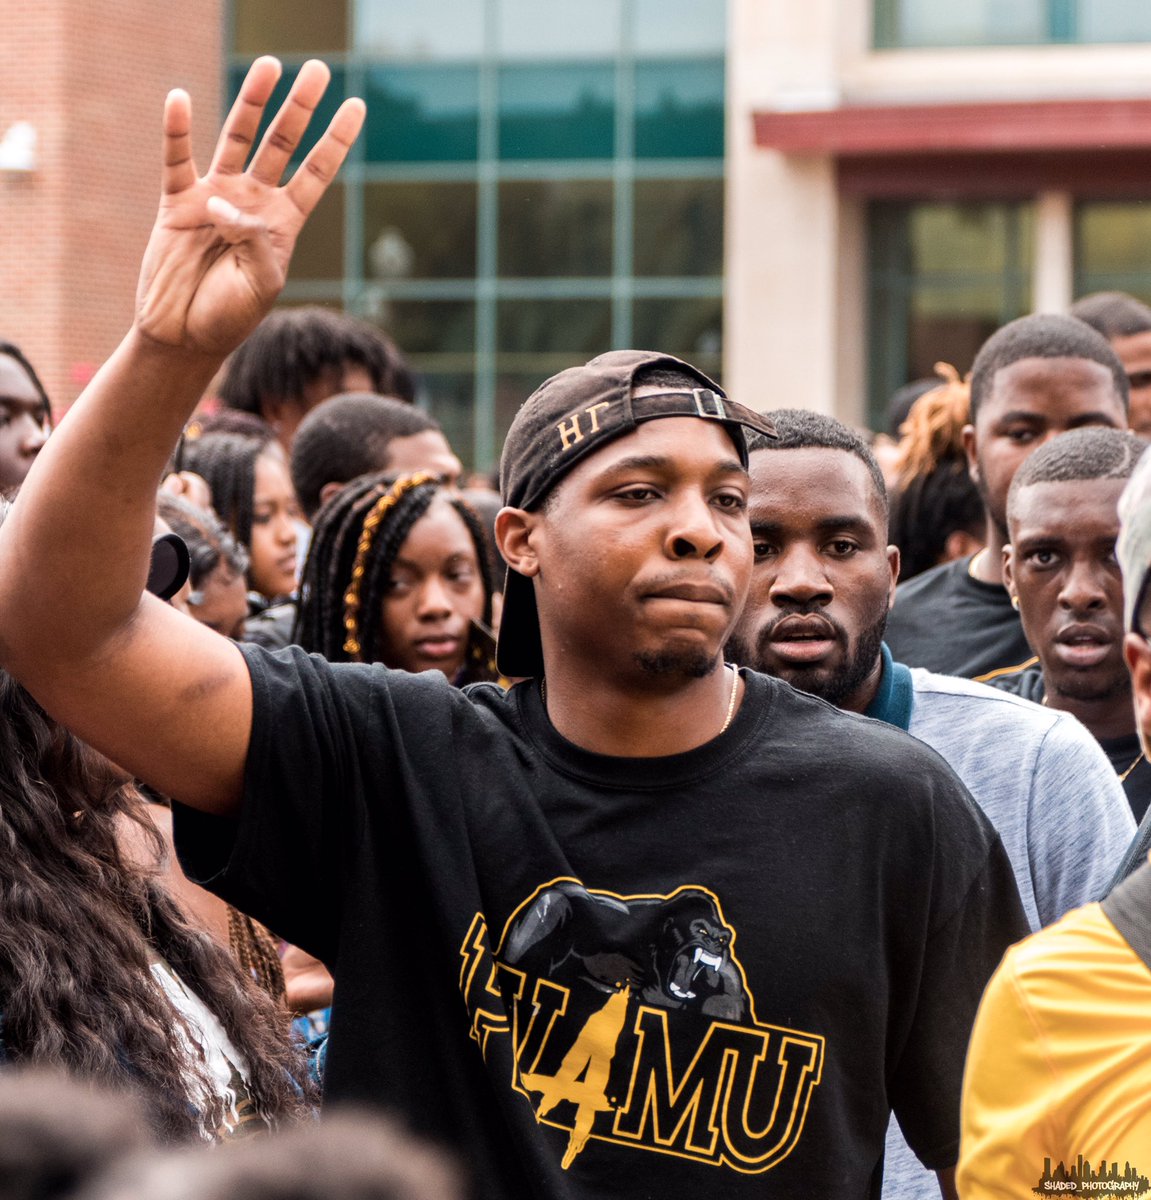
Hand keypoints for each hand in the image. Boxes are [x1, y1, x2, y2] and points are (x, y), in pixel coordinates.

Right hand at [135, 57, 364, 356]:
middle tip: (317, 70)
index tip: (356, 105)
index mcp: (283, 223)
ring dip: (253, 102)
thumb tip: (225, 205)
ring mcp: (216, 197)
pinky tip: (178, 99)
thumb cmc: (230, 316)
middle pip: (282, 143)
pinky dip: (176, 130)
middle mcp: (252, 201)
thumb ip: (254, 242)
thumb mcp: (260, 285)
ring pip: (237, 138)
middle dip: (299, 108)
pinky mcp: (178, 203)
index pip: (316, 172)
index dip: (336, 140)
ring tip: (270, 66)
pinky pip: (177, 159)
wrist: (185, 335)